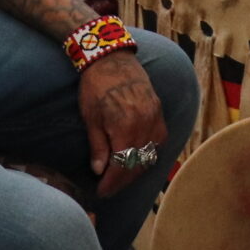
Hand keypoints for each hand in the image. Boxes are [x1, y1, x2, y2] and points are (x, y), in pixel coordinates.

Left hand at [78, 50, 168, 197]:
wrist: (111, 58)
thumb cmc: (95, 87)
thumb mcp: (91, 118)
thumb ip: (98, 147)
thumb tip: (100, 171)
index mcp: (125, 128)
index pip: (122, 167)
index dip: (111, 183)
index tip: (101, 192)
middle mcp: (144, 125)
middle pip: (138, 164)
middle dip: (123, 180)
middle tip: (109, 188)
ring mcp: (155, 117)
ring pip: (151, 154)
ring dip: (137, 168)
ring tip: (122, 176)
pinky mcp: (159, 111)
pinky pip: (159, 140)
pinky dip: (150, 152)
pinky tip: (138, 157)